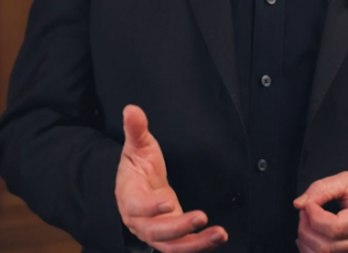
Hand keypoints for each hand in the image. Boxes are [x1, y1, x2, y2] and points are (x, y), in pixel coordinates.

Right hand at [115, 105, 227, 251]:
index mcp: (129, 197)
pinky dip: (201, 244)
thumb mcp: (137, 146)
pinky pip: (184, 247)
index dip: (150, 207)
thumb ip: (136, 130)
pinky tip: (218, 236)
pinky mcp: (171, 238)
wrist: (138, 189)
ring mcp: (156, 232)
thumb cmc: (138, 168)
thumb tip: (131, 109)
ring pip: (172, 246)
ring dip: (195, 243)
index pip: (137, 206)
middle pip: (155, 231)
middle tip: (201, 217)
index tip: (167, 202)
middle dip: (178, 227)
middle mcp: (140, 221)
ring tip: (218, 233)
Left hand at [293, 172, 347, 252]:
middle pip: (327, 246)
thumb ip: (321, 189)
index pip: (335, 228)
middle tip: (305, 212)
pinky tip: (310, 238)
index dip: (314, 216)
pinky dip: (313, 251)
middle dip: (306, 229)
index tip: (309, 204)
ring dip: (307, 241)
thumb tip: (299, 204)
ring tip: (306, 224)